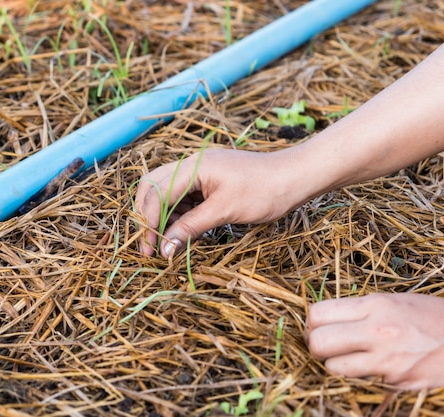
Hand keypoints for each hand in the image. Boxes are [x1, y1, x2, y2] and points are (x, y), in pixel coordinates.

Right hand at [134, 148, 308, 257]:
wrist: (295, 176)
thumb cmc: (264, 191)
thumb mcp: (224, 212)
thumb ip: (191, 228)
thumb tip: (165, 249)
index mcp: (193, 166)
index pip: (157, 194)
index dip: (150, 223)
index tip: (151, 250)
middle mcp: (191, 163)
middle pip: (152, 187)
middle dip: (148, 216)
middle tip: (151, 245)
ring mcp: (199, 169)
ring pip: (165, 191)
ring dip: (163, 215)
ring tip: (169, 240)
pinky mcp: (208, 178)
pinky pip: (183, 194)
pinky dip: (179, 212)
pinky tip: (184, 230)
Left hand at [305, 293, 443, 389]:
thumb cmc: (430, 314)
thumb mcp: (390, 300)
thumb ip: (356, 310)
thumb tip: (320, 322)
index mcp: (374, 305)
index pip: (318, 314)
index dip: (312, 323)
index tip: (318, 327)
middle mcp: (378, 330)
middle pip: (318, 343)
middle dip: (316, 346)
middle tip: (326, 346)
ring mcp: (388, 359)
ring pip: (334, 368)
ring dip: (336, 365)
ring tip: (351, 357)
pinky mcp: (398, 381)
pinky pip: (362, 381)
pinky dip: (363, 376)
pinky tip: (378, 366)